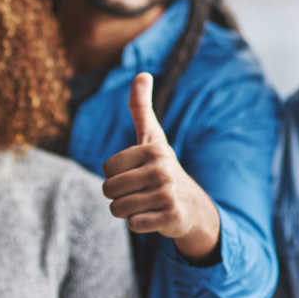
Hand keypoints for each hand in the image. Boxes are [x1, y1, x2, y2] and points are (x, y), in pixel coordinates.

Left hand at [102, 73, 219, 260]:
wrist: (191, 206)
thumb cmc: (162, 167)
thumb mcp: (152, 137)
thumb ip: (141, 107)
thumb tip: (142, 73)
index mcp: (152, 149)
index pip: (107, 168)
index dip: (115, 175)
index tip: (135, 173)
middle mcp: (161, 169)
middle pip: (109, 189)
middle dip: (118, 194)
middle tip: (140, 191)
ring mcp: (167, 194)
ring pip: (118, 208)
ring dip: (126, 210)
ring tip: (145, 202)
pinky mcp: (170, 216)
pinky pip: (133, 224)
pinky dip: (138, 223)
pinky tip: (153, 216)